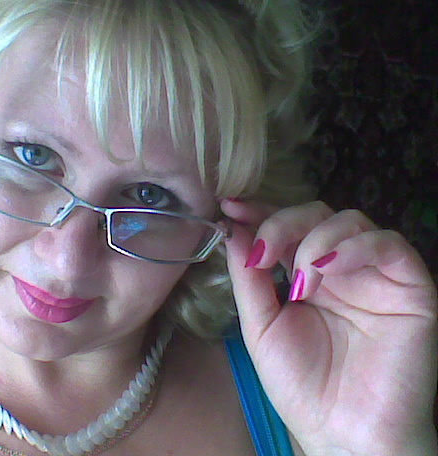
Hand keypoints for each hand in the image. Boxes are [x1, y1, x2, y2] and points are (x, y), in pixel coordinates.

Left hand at [220, 199, 437, 455]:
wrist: (345, 434)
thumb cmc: (303, 388)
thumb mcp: (261, 329)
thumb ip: (249, 280)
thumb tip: (232, 230)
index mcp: (305, 278)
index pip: (285, 229)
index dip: (259, 212)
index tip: (230, 206)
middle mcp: (339, 271)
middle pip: (315, 215)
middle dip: (282, 222)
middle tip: (263, 248)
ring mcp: (374, 276)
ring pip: (350, 221)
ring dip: (315, 239)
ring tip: (300, 280)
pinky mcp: (410, 287)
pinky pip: (388, 244)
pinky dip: (354, 246)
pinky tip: (328, 268)